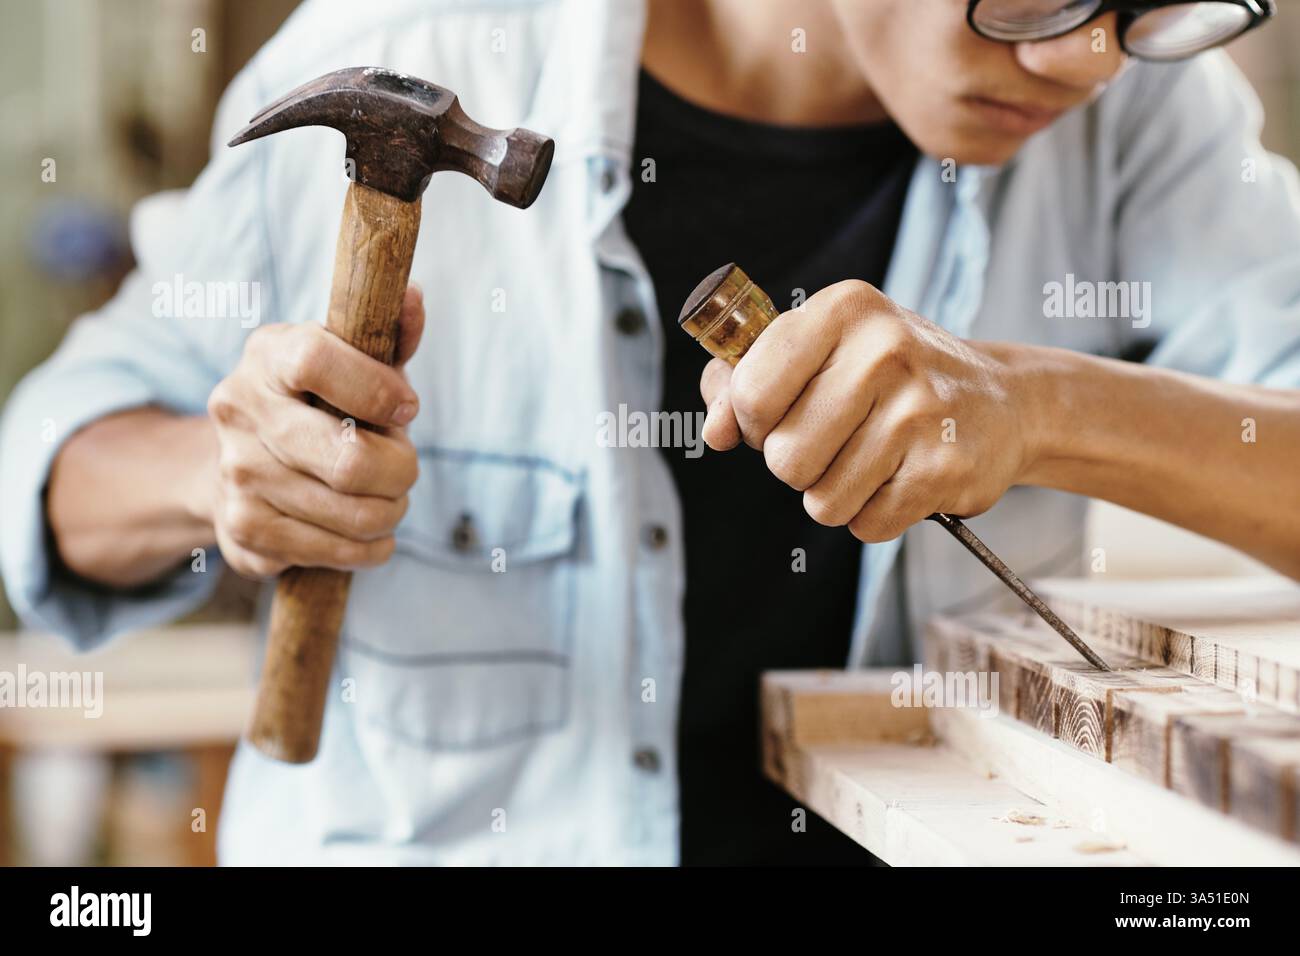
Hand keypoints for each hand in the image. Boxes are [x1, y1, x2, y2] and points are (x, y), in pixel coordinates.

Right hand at [203, 285, 424, 577]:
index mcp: (267, 354)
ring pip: (353, 515)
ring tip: (388, 499)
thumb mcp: (353, 361)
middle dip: (402, 471)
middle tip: (407, 469)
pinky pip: (334, 553)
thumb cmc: (320, 404)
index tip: (407, 408)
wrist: (241, 464)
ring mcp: (235, 475)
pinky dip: (370, 549)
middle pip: (350, 460)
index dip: (377, 389)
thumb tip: (413, 297)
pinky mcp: (241, 531)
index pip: (317, 361)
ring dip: (391, 513)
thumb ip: (389, 333)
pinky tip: (367, 533)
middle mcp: (239, 410)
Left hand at [698, 280, 1033, 542]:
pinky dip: (875, 515)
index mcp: (843, 309)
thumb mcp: (822, 351)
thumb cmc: (891, 377)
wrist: (1003, 402)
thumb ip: (747, 381)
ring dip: (836, 495)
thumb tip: (714, 431)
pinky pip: (867, 524)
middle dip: (798, 465)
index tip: (781, 415)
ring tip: (872, 459)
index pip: (750, 395)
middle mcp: (884, 350)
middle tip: (839, 440)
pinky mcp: (945, 468)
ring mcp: (920, 410)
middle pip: (783, 459)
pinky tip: (902, 477)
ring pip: (822, 500)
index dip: (754, 423)